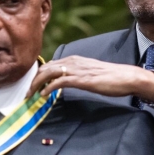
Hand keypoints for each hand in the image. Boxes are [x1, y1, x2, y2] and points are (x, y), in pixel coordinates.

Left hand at [29, 56, 153, 100]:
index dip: (38, 75)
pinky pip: (60, 81)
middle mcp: (74, 61)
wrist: (127, 77)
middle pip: (46, 68)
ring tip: (30, 95)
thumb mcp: (90, 73)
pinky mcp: (82, 79)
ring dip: (37, 84)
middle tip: (26, 93)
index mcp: (75, 59)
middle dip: (33, 80)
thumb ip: (77, 75)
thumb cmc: (112, 78)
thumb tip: (66, 82)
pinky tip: (43, 95)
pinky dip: (49, 87)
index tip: (32, 85)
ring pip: (49, 73)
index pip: (50, 64)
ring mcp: (77, 69)